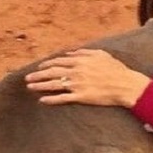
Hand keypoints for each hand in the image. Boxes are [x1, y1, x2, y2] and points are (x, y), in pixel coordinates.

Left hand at [24, 48, 150, 106]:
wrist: (125, 84)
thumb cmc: (116, 69)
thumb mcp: (101, 54)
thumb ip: (84, 52)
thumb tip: (71, 53)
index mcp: (80, 61)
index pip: (58, 62)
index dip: (46, 65)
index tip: (39, 68)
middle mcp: (76, 72)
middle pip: (52, 72)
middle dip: (38, 75)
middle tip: (27, 78)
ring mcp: (77, 85)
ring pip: (54, 85)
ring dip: (40, 86)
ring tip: (30, 88)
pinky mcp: (81, 97)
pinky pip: (63, 98)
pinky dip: (51, 100)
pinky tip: (42, 101)